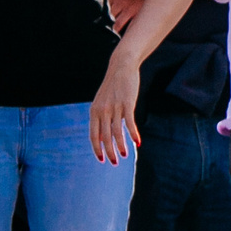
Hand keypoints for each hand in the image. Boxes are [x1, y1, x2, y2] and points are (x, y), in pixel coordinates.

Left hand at [90, 50, 142, 165]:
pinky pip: (129, 122)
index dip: (97, 148)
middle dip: (109, 151)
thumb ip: (102, 117)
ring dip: (121, 145)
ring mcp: (114, 107)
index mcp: (94, 111)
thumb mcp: (103, 101)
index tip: (102, 159)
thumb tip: (105, 135)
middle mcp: (102, 111)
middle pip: (104, 136)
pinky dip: (133, 133)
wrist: (121, 67)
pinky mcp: (127, 104)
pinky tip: (137, 142)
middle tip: (114, 163)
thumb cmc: (113, 87)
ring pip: (116, 131)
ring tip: (125, 156)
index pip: (93, 135)